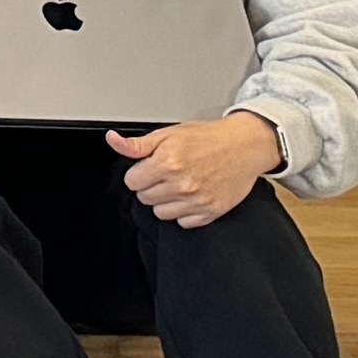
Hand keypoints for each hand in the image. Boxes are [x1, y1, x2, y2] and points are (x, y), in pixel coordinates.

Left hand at [114, 110, 283, 229]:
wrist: (244, 146)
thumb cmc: (207, 138)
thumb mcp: (168, 134)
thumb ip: (138, 144)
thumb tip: (113, 140)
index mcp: (167, 163)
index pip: (132, 182)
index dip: (138, 174)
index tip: (148, 169)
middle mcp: (181, 184)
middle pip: (145, 198)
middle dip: (151, 186)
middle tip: (166, 174)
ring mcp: (198, 200)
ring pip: (161, 213)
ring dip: (165, 201)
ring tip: (178, 185)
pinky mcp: (212, 211)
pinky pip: (184, 223)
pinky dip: (185, 212)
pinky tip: (191, 196)